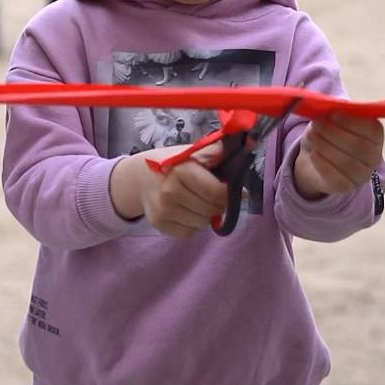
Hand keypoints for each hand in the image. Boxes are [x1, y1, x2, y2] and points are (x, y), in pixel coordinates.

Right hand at [109, 143, 227, 238]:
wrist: (138, 177)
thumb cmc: (172, 163)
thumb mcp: (193, 152)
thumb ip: (217, 155)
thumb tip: (245, 159)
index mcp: (181, 170)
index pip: (217, 193)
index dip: (228, 194)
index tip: (229, 189)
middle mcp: (170, 192)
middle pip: (211, 210)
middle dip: (218, 204)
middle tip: (213, 195)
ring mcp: (163, 210)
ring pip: (202, 223)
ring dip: (206, 214)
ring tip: (198, 201)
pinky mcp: (159, 224)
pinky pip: (189, 232)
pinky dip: (192, 224)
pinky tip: (186, 210)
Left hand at [293, 113, 384, 199]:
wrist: (313, 157)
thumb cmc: (326, 133)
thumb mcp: (329, 120)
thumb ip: (333, 114)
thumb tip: (328, 108)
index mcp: (374, 136)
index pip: (373, 130)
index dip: (354, 122)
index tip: (333, 114)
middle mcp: (373, 157)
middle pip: (360, 148)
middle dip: (336, 134)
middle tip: (316, 123)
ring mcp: (361, 175)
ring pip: (348, 164)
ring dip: (327, 147)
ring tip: (310, 136)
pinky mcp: (346, 187)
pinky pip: (337, 179)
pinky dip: (324, 166)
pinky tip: (313, 155)